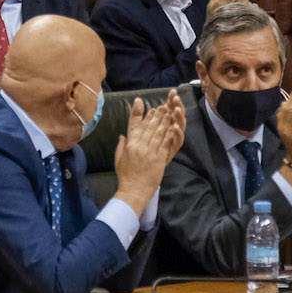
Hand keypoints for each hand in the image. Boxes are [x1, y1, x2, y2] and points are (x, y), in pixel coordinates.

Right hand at [112, 90, 185, 213]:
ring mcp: (149, 151)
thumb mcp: (119, 159)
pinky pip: (165, 143)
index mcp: (129, 144)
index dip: (138, 112)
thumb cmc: (126, 176)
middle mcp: (139, 145)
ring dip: (164, 121)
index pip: (134, 124)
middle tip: (160, 106)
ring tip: (168, 112)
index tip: (141, 102)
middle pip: (148, 126)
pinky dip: (169, 133)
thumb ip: (121, 146)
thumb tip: (123, 135)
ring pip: (158, 132)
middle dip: (155, 115)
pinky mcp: (159, 158)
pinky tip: (173, 126)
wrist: (134, 190)